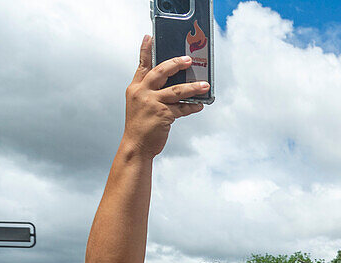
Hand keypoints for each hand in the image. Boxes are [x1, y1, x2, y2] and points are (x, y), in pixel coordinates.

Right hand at [121, 35, 206, 158]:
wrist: (136, 146)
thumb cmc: (140, 126)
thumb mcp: (139, 104)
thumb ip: (152, 92)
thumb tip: (175, 84)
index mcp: (135, 88)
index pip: (142, 65)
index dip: (146, 50)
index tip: (150, 37)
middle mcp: (142, 92)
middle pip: (161, 71)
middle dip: (176, 63)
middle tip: (189, 60)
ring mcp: (152, 103)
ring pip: (177, 90)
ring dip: (193, 87)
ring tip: (205, 85)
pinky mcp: (163, 115)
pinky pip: (182, 108)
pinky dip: (192, 107)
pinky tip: (200, 105)